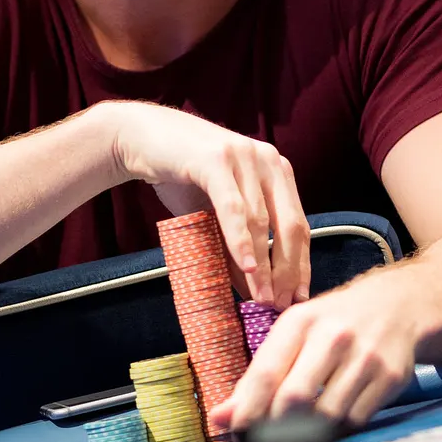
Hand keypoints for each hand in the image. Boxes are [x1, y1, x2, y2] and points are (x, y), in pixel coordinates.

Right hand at [105, 102, 310, 305]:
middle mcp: (268, 160)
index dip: (301, 265)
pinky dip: (241, 240)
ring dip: (264, 264)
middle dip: (288, 271)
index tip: (297, 299)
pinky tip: (246, 268)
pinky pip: (234, 208)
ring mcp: (244, 156)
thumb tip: (256, 290)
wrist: (139, 137)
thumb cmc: (179, 176)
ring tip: (263, 297)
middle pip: (290, 225)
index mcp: (276, 170)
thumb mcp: (214, 215)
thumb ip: (237, 245)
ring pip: (262, 221)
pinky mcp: (216, 159)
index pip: (299, 225)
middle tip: (281, 304)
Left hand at [210, 278, 417, 429]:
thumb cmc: (332, 323)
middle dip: (276, 426)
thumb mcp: (293, 335)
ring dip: (308, 432)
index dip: (248, 409)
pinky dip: (338, 429)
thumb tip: (220, 418)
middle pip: (295, 397)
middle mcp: (333, 336)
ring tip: (297, 432)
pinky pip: (356, 419)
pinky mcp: (391, 376)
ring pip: (327, 415)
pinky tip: (329, 423)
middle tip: (267, 440)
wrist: (396, 306)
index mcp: (300, 321)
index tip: (236, 432)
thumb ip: (257, 376)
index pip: (266, 372)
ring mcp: (365, 356)